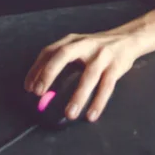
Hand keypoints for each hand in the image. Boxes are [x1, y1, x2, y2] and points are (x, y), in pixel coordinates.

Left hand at [24, 30, 138, 122]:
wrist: (127, 39)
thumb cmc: (96, 48)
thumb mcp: (78, 46)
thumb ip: (63, 60)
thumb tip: (41, 85)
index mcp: (72, 40)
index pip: (49, 51)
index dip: (36, 68)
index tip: (28, 87)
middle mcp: (84, 45)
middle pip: (63, 55)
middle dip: (49, 73)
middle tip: (39, 93)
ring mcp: (101, 55)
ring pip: (88, 76)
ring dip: (78, 96)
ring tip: (69, 114)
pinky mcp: (116, 66)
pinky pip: (106, 86)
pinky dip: (99, 102)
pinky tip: (91, 115)